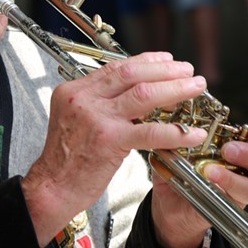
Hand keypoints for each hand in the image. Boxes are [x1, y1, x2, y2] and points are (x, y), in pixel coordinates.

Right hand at [21, 52, 208, 244]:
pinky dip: (176, 131)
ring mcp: (96, 117)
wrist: (52, 187)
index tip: (166, 60)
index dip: (146, 62)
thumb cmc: (66, 159)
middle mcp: (83, 98)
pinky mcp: (108, 140)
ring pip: (144, 94)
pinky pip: (150, 131)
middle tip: (188, 70)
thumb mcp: (77, 120)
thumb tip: (136, 95)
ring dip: (175, 89)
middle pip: (132, 73)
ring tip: (195, 88)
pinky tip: (192, 133)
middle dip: (165, 70)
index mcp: (74, 90)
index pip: (116, 67)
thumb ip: (100, 104)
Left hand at [150, 125, 247, 247]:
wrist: (168, 201)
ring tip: (211, 172)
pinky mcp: (230, 208)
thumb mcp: (179, 144)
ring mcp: (240, 189)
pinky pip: (235, 204)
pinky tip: (209, 185)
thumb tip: (187, 125)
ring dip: (234, 179)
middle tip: (229, 151)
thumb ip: (185, 133)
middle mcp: (246, 167)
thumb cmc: (179, 166)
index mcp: (240, 145)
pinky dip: (223, 194)